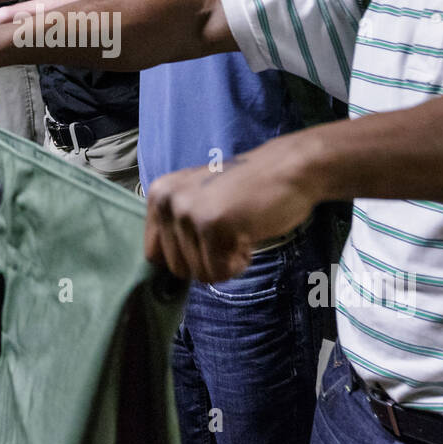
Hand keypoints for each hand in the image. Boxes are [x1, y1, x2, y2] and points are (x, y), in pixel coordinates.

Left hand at [143, 146, 320, 282]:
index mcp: (159, 194)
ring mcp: (187, 212)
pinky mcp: (211, 225)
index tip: (206, 240)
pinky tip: (247, 235)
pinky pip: (218, 272)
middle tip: (229, 231)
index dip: (184, 257)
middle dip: (207, 260)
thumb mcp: (198, 200)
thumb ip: (176, 226)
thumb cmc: (248, 190)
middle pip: (176, 268)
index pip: (153, 254)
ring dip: (225, 261)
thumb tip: (163, 274)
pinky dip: (238, 263)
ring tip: (239, 229)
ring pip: (198, 273)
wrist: (289, 169)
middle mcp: (166, 200)